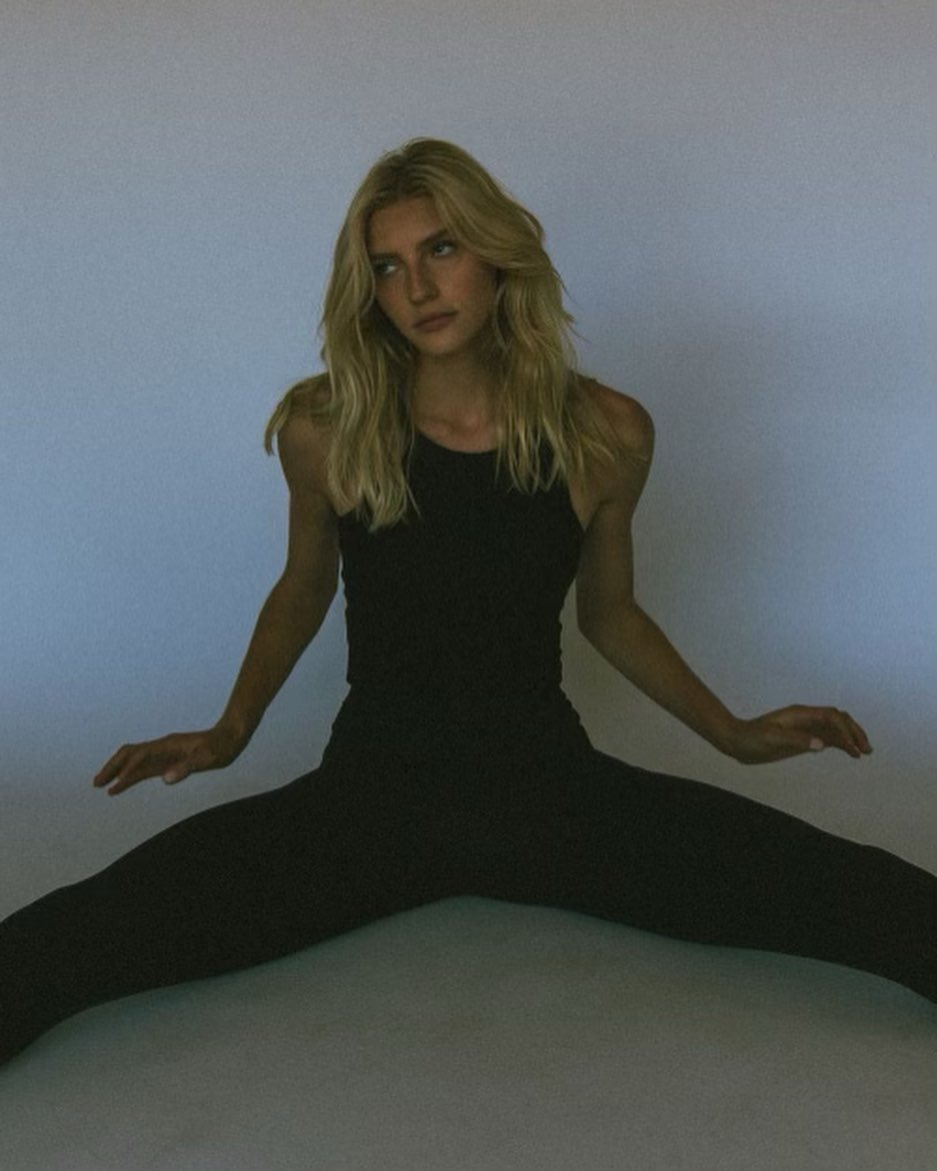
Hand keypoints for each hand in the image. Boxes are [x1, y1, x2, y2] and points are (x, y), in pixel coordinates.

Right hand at [92, 725, 243, 795]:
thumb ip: (187, 767)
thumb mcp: (208, 759)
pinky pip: (143, 769)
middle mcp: (161, 747)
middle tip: (96, 784)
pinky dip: (129, 777)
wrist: (230, 738)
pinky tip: (121, 786)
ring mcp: (163, 754)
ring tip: (101, 786)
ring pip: (133, 761)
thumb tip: (165, 779)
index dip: (128, 770)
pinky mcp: (168, 762)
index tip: (115, 785)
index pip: (141, 755)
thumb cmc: (220, 747)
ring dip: (117, 772)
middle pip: (129, 754)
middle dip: (112, 767)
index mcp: (168, 745)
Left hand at [724, 705, 871, 764]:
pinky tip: (850, 753)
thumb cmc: (751, 738)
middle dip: (854, 731)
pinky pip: (827, 738)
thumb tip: (822, 743)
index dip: (845, 729)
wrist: (737, 741)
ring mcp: (806, 728)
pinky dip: (841, 744)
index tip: (852, 747)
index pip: (830, 716)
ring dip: (851, 738)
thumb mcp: (771, 739)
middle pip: (838, 719)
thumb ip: (796, 740)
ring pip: (835, 728)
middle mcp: (806, 718)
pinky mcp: (803, 738)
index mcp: (800, 714)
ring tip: (864, 752)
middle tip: (866, 749)